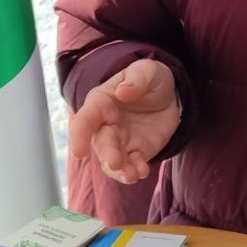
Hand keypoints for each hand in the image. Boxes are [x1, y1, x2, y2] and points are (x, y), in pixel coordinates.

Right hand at [68, 58, 181, 184]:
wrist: (168, 95)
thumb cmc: (149, 79)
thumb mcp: (148, 70)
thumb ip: (137, 78)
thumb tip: (123, 91)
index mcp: (101, 102)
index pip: (85, 119)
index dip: (79, 135)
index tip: (78, 152)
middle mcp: (105, 125)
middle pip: (101, 143)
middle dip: (107, 154)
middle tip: (116, 162)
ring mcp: (119, 142)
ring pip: (112, 161)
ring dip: (119, 171)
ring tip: (132, 175)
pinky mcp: (135, 152)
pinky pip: (131, 166)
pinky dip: (135, 172)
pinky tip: (142, 172)